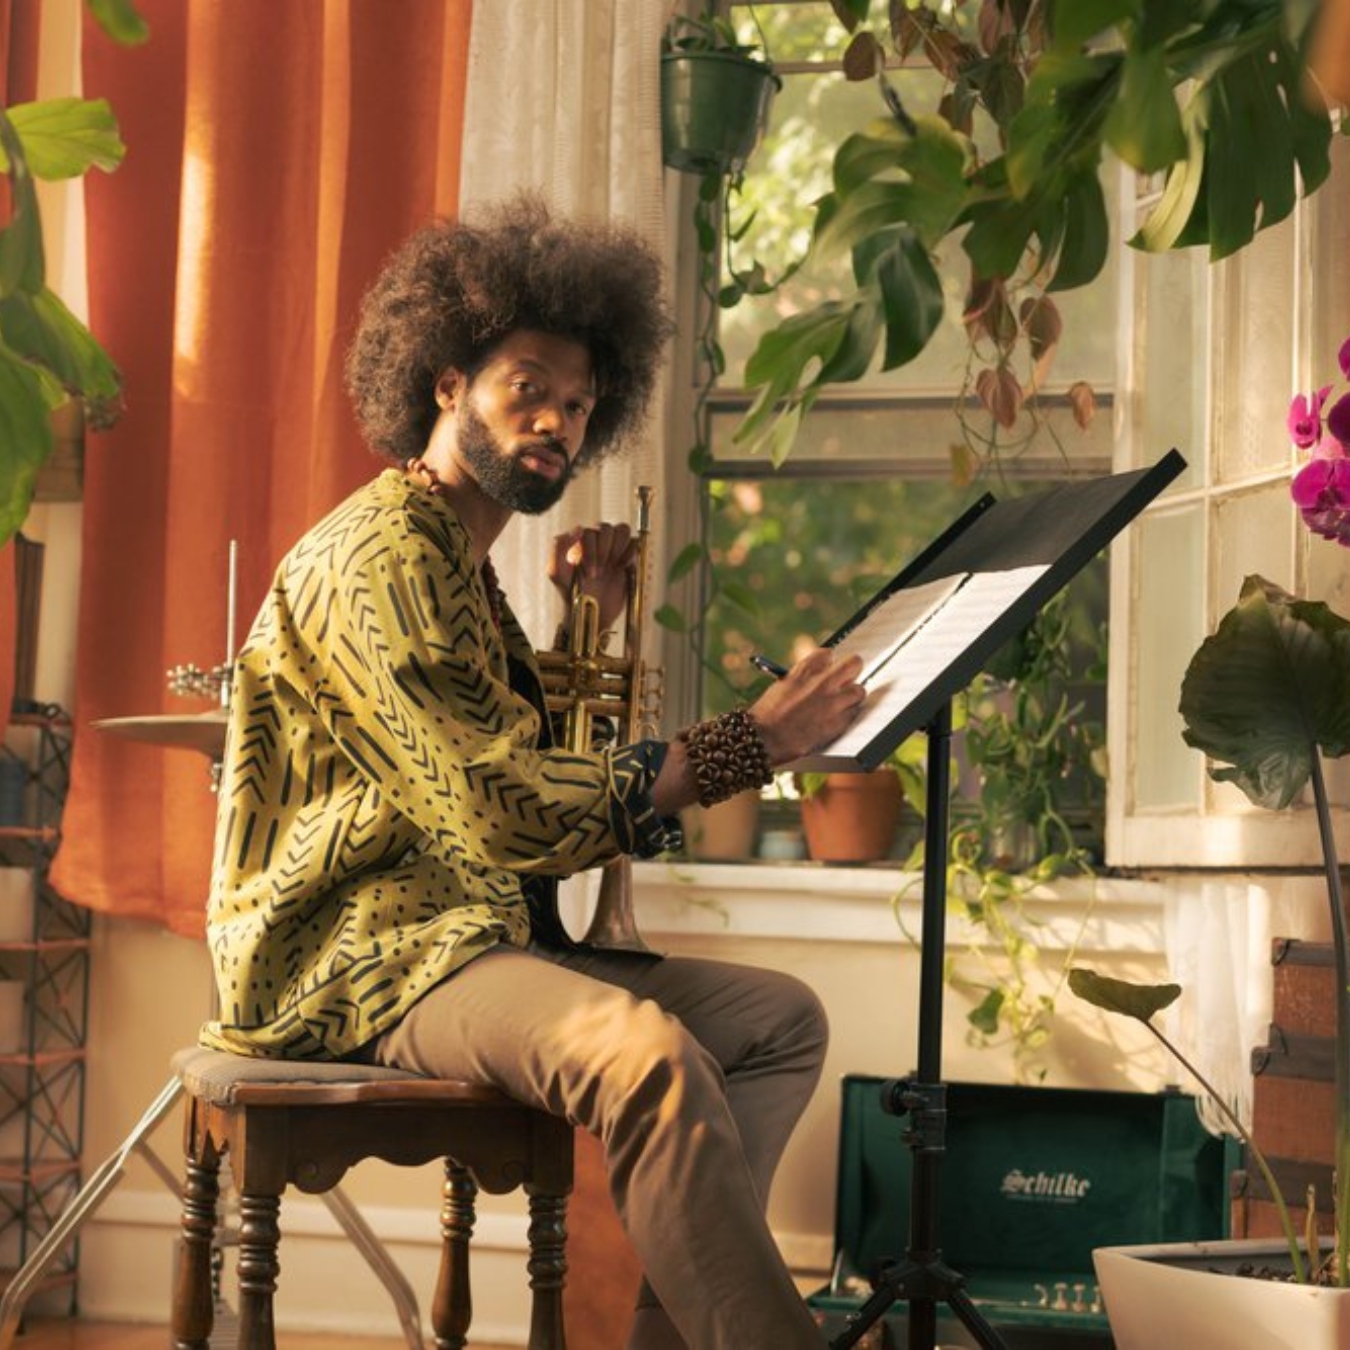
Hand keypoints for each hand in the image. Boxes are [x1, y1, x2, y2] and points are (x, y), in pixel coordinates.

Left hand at [548, 523, 636, 633]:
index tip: (590, 573)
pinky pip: (635, 542)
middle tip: (600, 573)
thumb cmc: (570, 593)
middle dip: (604, 551)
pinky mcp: (628, 557)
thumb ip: (559, 547)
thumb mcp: (556, 572)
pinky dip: (631, 552)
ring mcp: (613, 548)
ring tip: (613, 566)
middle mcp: (596, 541)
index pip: (589, 532)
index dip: (592, 551)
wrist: (590, 613)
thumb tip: (578, 528)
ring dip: (618, 547)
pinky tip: (623, 567)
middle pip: (607, 528)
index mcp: (580, 542)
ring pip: (622, 529)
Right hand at [749, 648, 867, 764]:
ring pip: (859, 690)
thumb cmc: (768, 714)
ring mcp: (832, 703)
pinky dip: (847, 715)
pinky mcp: (838, 723)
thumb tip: (820, 678)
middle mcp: (822, 682)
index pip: (828, 654)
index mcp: (804, 670)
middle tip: (848, 678)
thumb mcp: (783, 685)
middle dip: (852, 669)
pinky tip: (836, 718)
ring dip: (852, 696)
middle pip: (853, 664)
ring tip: (841, 703)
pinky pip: (853, 713)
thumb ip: (804, 678)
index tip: (828, 668)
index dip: (828, 662)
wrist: (765, 738)